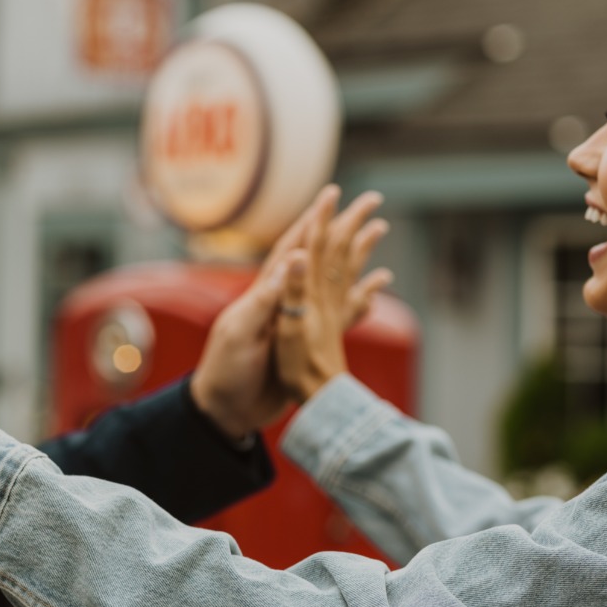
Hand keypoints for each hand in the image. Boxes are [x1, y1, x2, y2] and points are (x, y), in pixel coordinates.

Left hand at [190, 186, 391, 436]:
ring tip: (380, 231)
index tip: (331, 196)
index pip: (293, 247)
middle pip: (321, 253)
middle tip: (371, 201)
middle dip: (344, 225)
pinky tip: (379, 285)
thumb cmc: (226, 372)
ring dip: (358, 253)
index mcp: (265, 294)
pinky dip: (363, 296)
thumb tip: (291, 263)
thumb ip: (263, 301)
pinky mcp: (307, 342)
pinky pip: (343, 312)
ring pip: (335, 277)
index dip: (311, 222)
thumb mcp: (239, 334)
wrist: (228, 410)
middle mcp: (285, 300)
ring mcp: (298, 319)